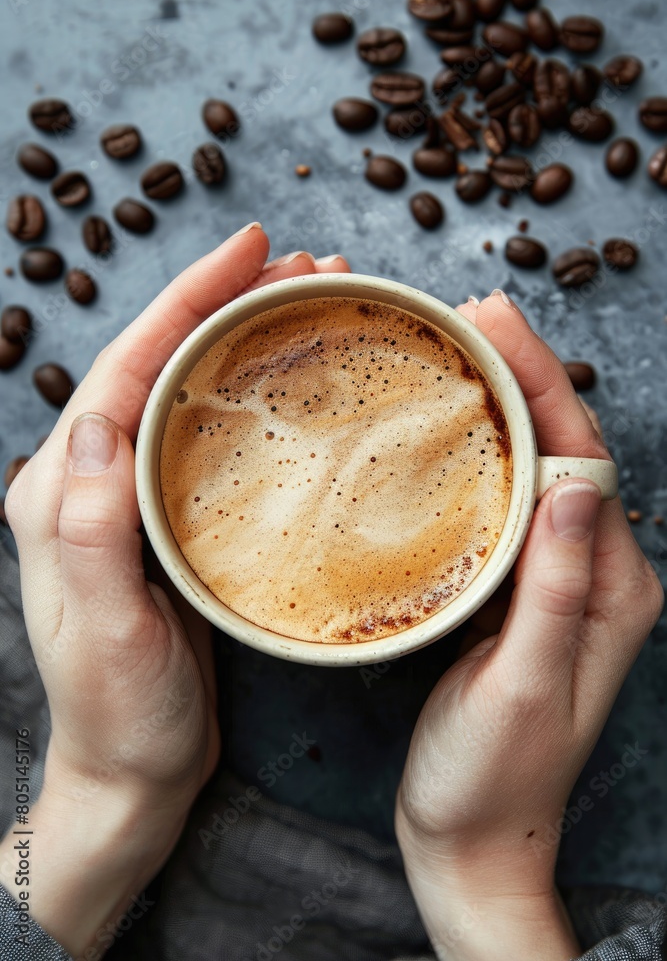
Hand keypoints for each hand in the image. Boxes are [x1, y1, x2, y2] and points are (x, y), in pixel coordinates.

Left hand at [0, 225, 349, 955]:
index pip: (124, 369)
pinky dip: (246, 390)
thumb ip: (92, 526)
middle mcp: (90, 479)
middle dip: (222, 302)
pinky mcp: (166, 518)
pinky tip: (286, 377)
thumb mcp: (106, 629)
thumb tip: (98, 420)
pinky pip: (204, 432)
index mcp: (62, 489)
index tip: (248, 252)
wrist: (132, 770)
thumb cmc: (119, 711)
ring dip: (239, 336)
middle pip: (156, 362)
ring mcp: (128, 496)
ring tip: (305, 300)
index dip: (185, 302)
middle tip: (301, 266)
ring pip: (184, 388)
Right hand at [395, 291, 663, 960]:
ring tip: (459, 351)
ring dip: (501, 406)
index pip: (582, 461)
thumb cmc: (493, 778)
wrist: (471, 841)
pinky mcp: (516, 593)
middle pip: (564, 451)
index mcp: (614, 589)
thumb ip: (554, 588)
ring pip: (533, 470)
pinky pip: (503, 505)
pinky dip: (478, 455)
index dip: (542, 384)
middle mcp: (594, 575)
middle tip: (471, 315)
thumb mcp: (522, 687)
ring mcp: (554, 582)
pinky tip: (446, 432)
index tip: (495, 326)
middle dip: (524, 376)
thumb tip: (568, 483)